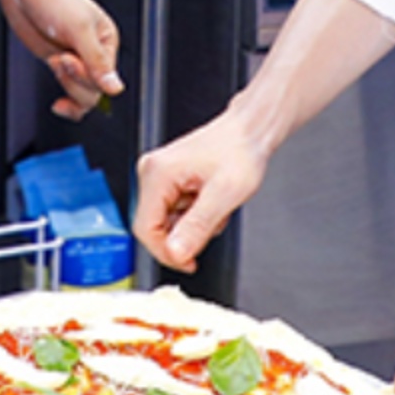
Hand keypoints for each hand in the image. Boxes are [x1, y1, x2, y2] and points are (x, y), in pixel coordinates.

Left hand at [0, 0, 122, 122]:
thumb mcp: (78, 29)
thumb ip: (97, 62)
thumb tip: (116, 89)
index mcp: (107, 41)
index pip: (105, 79)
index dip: (85, 76)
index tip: (67, 58)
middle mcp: (95, 53)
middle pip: (94, 91)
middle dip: (73, 80)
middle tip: (58, 58)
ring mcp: (76, 59)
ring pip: (82, 95)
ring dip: (66, 84)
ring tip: (54, 60)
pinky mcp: (59, 63)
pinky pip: (69, 92)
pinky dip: (66, 102)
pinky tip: (58, 105)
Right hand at [132, 110, 266, 271]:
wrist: (249, 131)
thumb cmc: (240, 150)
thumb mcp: (223, 195)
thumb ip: (196, 227)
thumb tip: (175, 253)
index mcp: (158, 172)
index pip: (145, 229)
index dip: (167, 253)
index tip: (189, 262)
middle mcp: (153, 172)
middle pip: (155, 227)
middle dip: (184, 236)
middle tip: (212, 226)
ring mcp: (160, 175)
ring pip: (167, 223)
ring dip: (193, 227)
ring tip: (216, 209)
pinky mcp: (170, 179)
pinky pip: (175, 213)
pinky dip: (194, 217)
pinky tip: (211, 203)